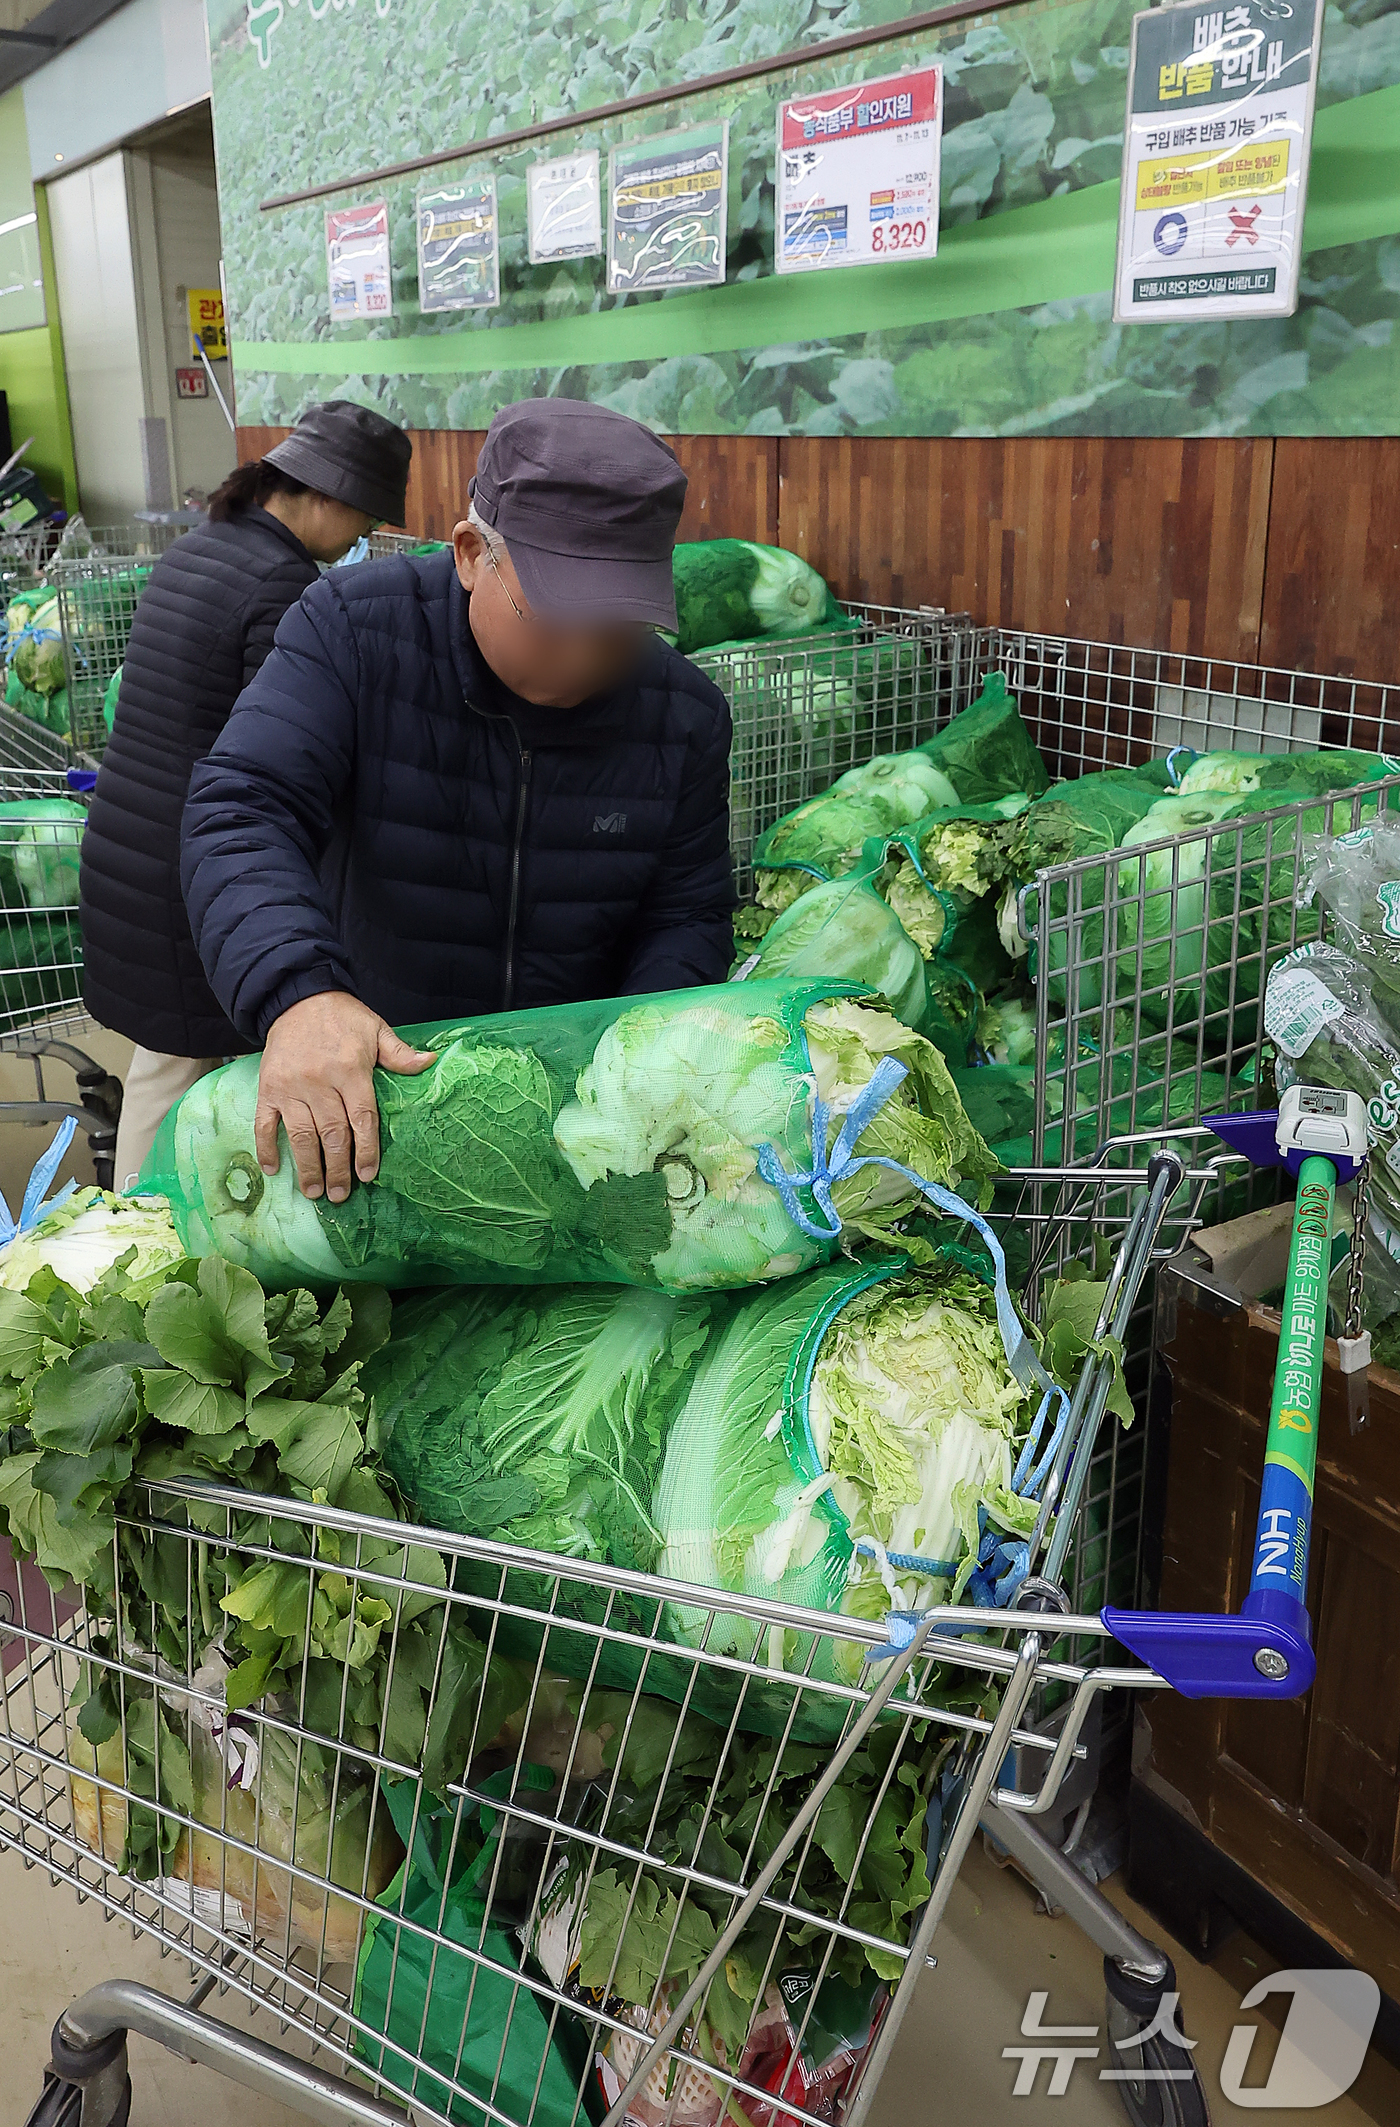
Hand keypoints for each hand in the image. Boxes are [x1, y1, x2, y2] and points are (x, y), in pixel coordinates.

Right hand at [256, 992, 433, 1201]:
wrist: (297, 998)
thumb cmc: (343, 1018)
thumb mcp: (376, 1029)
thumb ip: (399, 1053)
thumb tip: (430, 1061)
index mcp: (350, 1071)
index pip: (361, 1118)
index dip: (366, 1150)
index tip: (368, 1175)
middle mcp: (319, 1082)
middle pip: (332, 1133)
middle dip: (337, 1168)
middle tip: (340, 1195)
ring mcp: (290, 1088)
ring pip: (300, 1135)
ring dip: (308, 1166)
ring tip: (315, 1192)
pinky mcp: (268, 1088)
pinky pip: (265, 1123)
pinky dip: (267, 1147)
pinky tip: (273, 1169)